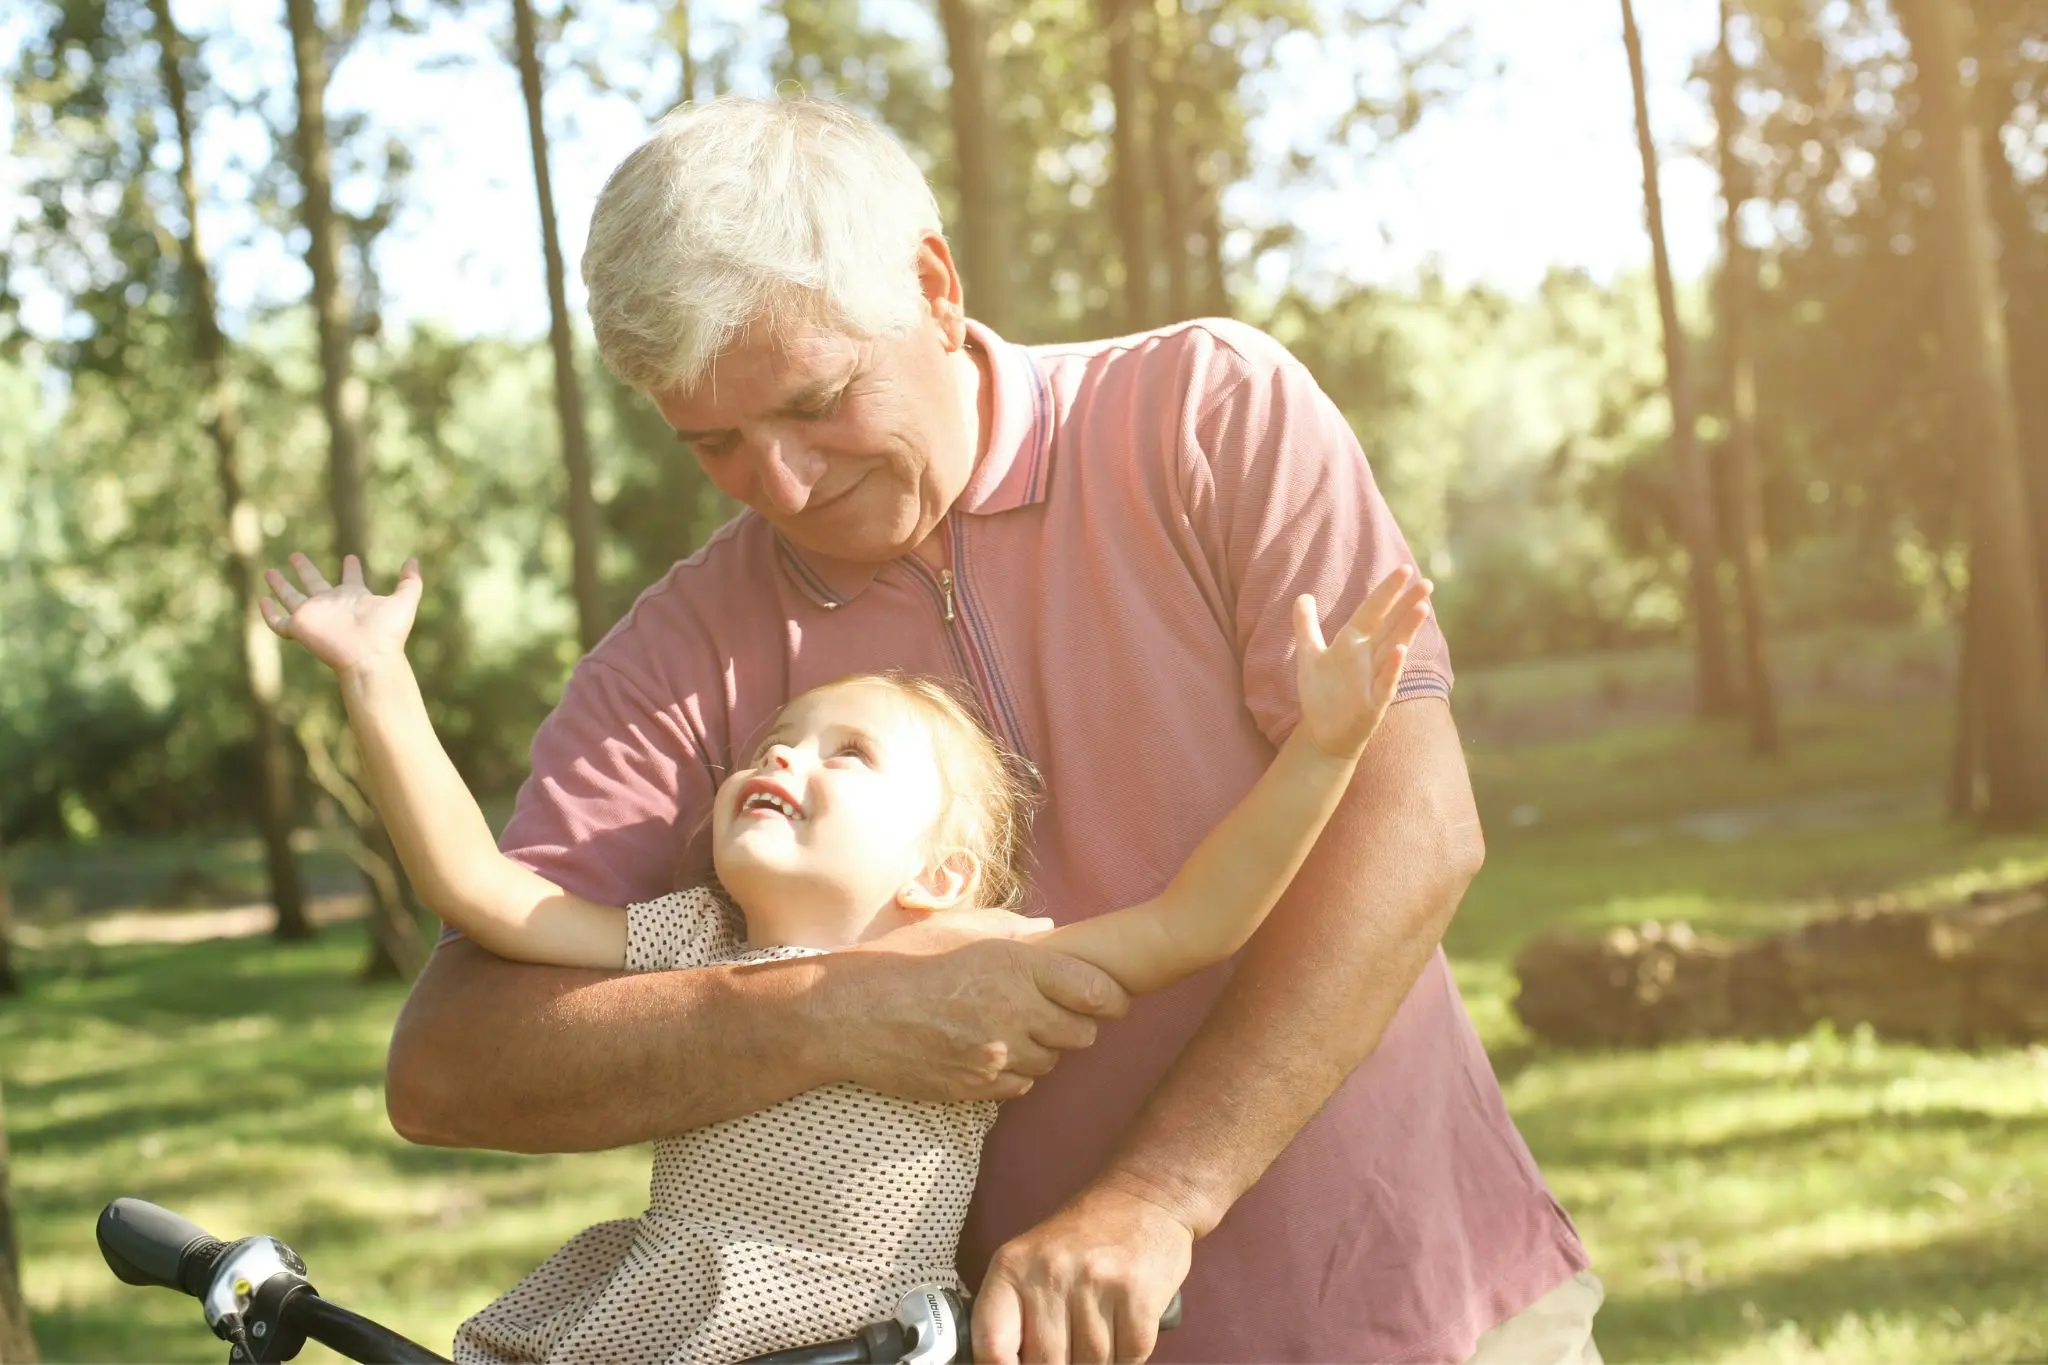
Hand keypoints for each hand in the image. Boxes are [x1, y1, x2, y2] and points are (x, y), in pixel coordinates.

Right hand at [259, 552, 422, 677]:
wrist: (370, 656)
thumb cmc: (387, 633)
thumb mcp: (404, 601)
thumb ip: (410, 581)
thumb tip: (414, 560)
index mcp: (354, 597)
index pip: (351, 579)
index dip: (351, 568)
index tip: (351, 558)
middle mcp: (332, 605)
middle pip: (314, 583)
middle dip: (305, 570)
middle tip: (296, 555)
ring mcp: (314, 616)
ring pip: (291, 597)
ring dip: (280, 585)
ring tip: (269, 572)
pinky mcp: (300, 628)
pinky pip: (279, 621)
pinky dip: (269, 613)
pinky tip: (262, 601)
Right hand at [817, 914, 1129, 1101]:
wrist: (852, 1014)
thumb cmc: (902, 962)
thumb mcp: (957, 928)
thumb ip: (1012, 928)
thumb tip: (1051, 931)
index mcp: (1017, 966)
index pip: (1097, 991)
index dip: (1110, 997)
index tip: (1109, 998)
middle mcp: (1016, 1013)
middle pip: (1083, 1033)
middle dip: (1074, 1024)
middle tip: (1052, 1012)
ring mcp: (998, 1055)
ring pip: (1051, 1062)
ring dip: (1042, 1049)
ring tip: (1010, 1029)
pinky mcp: (979, 1087)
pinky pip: (1021, 1085)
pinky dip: (1014, 1072)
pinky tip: (988, 1051)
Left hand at [973, 1182, 1192, 1364]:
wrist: (1146, 1196)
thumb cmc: (1085, 1235)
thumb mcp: (1033, 1261)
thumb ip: (1018, 1313)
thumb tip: (1012, 1364)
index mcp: (1013, 1265)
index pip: (993, 1346)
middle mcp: (1051, 1272)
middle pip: (1045, 1363)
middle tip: (1068, 1348)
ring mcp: (1096, 1283)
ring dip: (1095, 1363)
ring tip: (1098, 1336)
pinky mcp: (1138, 1296)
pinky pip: (1127, 1359)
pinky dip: (1125, 1359)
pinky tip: (1123, 1333)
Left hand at [1291, 563, 1432, 758]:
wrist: (1323, 732)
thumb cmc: (1322, 693)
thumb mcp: (1310, 655)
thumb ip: (1306, 625)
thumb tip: (1302, 595)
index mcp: (1354, 642)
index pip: (1373, 611)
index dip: (1387, 592)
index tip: (1404, 569)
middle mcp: (1369, 656)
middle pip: (1391, 626)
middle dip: (1407, 605)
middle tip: (1427, 584)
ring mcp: (1374, 678)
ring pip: (1394, 649)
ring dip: (1407, 630)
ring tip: (1422, 608)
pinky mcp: (1375, 702)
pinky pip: (1386, 682)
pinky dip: (1392, 668)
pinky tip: (1400, 651)